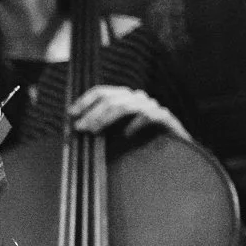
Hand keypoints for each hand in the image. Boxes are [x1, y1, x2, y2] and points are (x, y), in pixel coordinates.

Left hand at [68, 85, 187, 139]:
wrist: (173, 154)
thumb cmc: (138, 142)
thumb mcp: (113, 132)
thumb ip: (98, 126)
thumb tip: (75, 126)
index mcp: (124, 98)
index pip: (102, 92)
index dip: (85, 101)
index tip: (71, 113)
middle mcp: (138, 98)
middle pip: (111, 99)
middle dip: (92, 113)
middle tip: (81, 128)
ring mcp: (152, 106)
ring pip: (126, 106)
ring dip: (106, 118)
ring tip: (95, 131)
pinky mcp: (166, 118)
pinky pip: (149, 116)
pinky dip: (135, 124)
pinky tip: (126, 134)